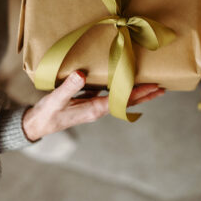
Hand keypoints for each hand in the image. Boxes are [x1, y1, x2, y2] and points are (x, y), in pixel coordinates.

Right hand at [22, 71, 163, 140]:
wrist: (38, 124)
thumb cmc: (47, 113)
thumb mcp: (56, 99)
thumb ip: (69, 87)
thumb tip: (82, 75)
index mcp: (94, 109)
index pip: (122, 100)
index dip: (138, 93)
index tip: (153, 86)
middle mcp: (98, 109)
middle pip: (127, 101)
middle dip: (145, 95)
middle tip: (162, 87)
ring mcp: (95, 106)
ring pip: (120, 98)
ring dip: (136, 92)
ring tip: (150, 85)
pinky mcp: (89, 102)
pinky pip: (110, 94)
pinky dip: (120, 88)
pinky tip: (123, 80)